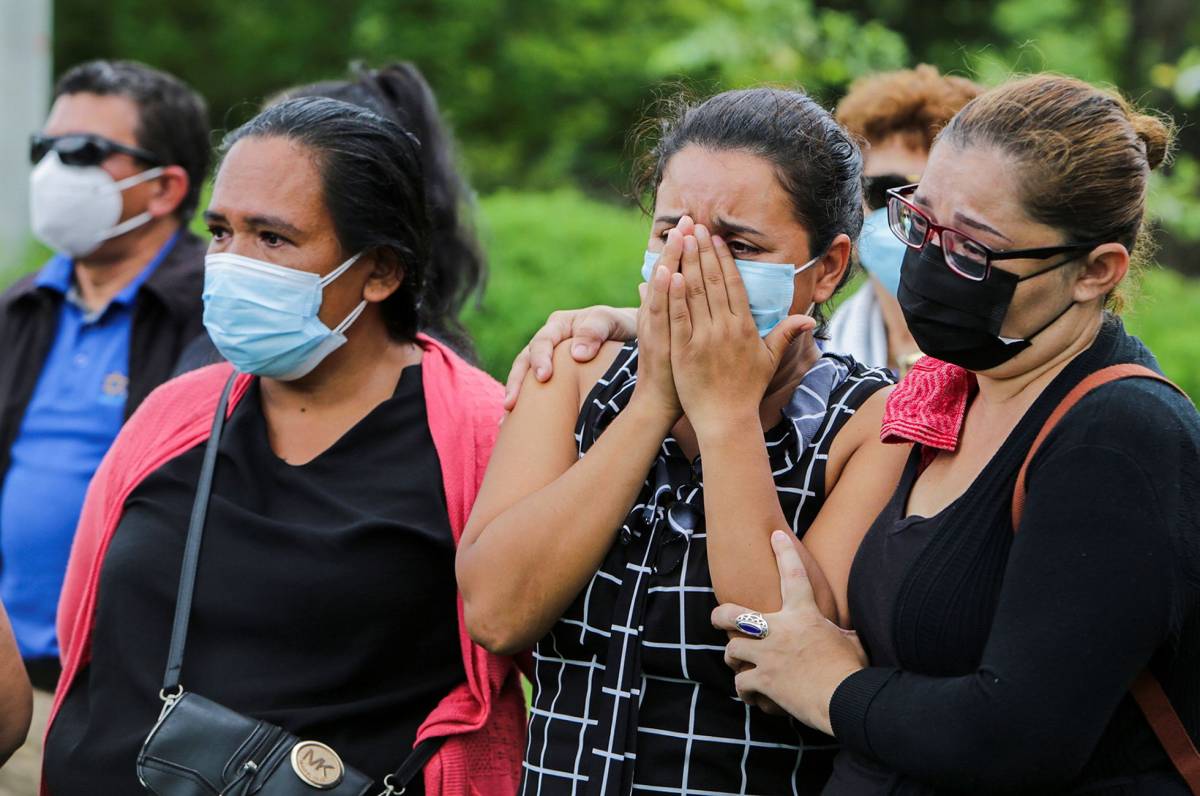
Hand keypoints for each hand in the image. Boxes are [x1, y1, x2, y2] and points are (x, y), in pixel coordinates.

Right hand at [504, 306, 638, 409]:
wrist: (634, 341)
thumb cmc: (624, 328)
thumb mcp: (613, 322)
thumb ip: (596, 331)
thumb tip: (577, 354)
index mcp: (560, 325)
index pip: (543, 341)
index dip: (540, 359)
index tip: (544, 377)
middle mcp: (549, 343)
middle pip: (524, 361)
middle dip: (517, 382)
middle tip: (513, 404)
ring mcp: (549, 362)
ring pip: (524, 378)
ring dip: (515, 396)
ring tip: (506, 420)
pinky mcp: (553, 381)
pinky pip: (534, 392)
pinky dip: (525, 407)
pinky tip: (514, 426)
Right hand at [631, 227, 684, 420]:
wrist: (658, 401)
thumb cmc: (666, 370)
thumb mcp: (656, 333)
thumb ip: (651, 306)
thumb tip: (646, 281)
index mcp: (661, 311)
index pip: (672, 272)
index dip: (681, 248)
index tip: (691, 225)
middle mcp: (657, 315)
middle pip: (669, 273)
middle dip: (680, 245)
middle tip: (688, 217)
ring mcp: (656, 328)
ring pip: (662, 288)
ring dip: (671, 260)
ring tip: (678, 233)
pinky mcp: (656, 342)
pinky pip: (658, 313)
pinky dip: (661, 292)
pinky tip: (666, 271)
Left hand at [667, 225, 814, 434]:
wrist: (726, 419)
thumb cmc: (747, 389)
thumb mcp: (769, 360)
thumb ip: (786, 334)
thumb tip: (809, 318)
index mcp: (745, 327)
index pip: (733, 284)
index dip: (724, 258)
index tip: (716, 238)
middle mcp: (726, 328)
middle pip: (712, 281)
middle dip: (703, 251)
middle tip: (695, 226)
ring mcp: (704, 338)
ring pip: (694, 293)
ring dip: (687, 263)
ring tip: (681, 239)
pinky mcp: (684, 350)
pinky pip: (678, 317)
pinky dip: (673, 294)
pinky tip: (669, 273)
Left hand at [712, 530, 866, 734]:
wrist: (847, 698)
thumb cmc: (852, 669)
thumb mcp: (851, 642)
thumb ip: (840, 632)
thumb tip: (846, 632)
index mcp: (803, 615)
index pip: (793, 575)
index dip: (784, 552)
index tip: (776, 535)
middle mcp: (779, 631)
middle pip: (734, 614)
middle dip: (720, 615)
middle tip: (718, 619)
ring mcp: (768, 655)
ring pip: (732, 650)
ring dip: (734, 659)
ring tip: (739, 665)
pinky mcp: (764, 681)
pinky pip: (742, 684)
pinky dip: (746, 691)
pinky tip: (753, 695)